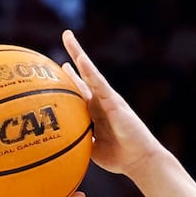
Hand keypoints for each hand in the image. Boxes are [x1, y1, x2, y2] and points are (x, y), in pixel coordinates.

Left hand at [61, 30, 158, 176]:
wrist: (139, 160)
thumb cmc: (118, 157)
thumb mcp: (90, 149)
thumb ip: (77, 141)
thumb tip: (57, 144)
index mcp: (94, 111)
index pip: (79, 90)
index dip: (70, 78)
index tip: (59, 67)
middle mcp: (100, 100)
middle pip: (84, 75)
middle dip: (74, 57)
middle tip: (65, 37)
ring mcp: (107, 98)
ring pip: (90, 72)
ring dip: (78, 54)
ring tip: (67, 36)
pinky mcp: (114, 101)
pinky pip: (99, 83)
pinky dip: (89, 71)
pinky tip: (80, 58)